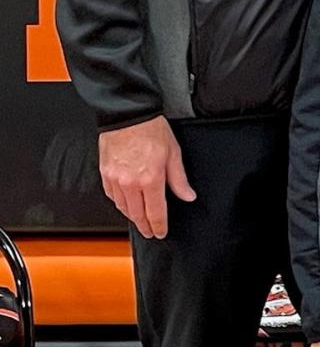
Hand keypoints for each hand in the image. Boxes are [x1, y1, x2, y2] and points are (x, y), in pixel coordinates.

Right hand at [98, 116, 195, 237]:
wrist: (128, 114)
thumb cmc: (151, 129)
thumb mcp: (173, 152)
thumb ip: (179, 179)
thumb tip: (188, 196)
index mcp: (150, 179)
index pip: (155, 213)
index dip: (159, 226)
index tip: (161, 232)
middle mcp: (131, 183)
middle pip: (137, 215)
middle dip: (145, 226)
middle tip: (150, 232)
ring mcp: (116, 180)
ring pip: (123, 208)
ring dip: (132, 216)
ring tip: (140, 219)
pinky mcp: (105, 174)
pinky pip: (112, 196)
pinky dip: (120, 203)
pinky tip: (125, 203)